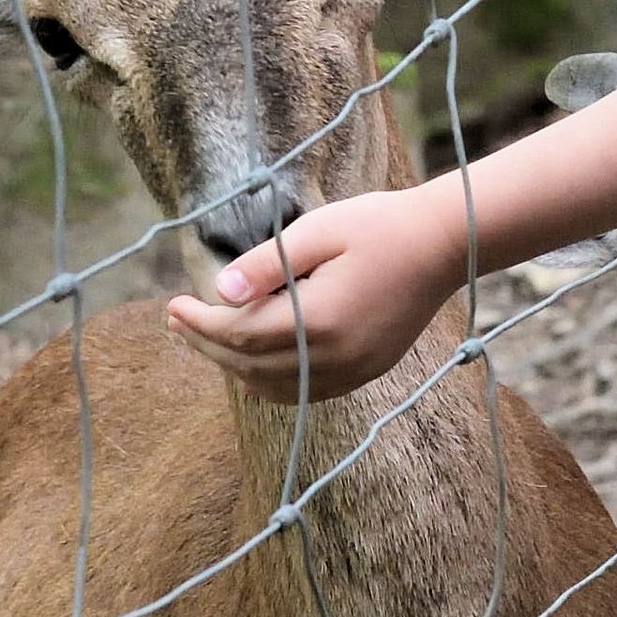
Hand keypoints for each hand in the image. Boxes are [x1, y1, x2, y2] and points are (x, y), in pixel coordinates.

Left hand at [166, 186, 465, 402]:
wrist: (444, 244)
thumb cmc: (380, 226)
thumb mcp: (319, 230)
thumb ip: (266, 264)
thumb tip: (219, 291)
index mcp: (319, 319)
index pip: (240, 333)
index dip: (200, 323)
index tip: (172, 305)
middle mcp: (335, 355)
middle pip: (250, 365)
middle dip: (206, 344)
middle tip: (174, 322)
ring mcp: (352, 369)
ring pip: (274, 386)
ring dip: (232, 367)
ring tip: (203, 340)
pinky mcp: (365, 371)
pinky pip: (303, 390)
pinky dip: (268, 382)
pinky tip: (250, 364)